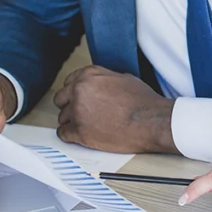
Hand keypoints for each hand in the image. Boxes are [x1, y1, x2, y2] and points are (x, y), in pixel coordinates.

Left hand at [53, 65, 175, 153]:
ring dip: (72, 121)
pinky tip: (82, 135)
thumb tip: (98, 85)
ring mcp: (77, 111)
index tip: (78, 98)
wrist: (150, 121)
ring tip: (88, 125)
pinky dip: (71, 136)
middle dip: (69, 105)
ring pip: (62, 117)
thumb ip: (103, 79)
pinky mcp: (79, 131)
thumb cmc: (143, 102)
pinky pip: (63, 133)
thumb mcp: (123, 79)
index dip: (75, 92)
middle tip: (81, 112)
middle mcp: (79, 90)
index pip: (69, 81)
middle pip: (60, 99)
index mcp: (89, 75)